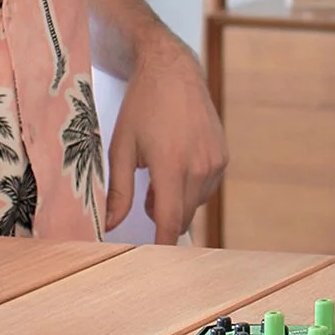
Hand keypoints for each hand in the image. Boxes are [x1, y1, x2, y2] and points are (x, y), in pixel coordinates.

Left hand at [105, 35, 228, 242]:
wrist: (173, 72)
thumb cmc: (143, 107)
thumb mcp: (121, 148)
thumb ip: (117, 191)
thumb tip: (111, 226)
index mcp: (172, 164)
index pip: (171, 221)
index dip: (162, 245)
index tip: (154, 262)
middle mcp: (200, 165)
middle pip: (183, 214)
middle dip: (163, 216)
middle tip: (145, 197)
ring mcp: (216, 160)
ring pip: (196, 202)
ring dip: (177, 201)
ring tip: (159, 174)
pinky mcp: (223, 155)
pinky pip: (206, 187)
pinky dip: (190, 186)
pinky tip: (177, 165)